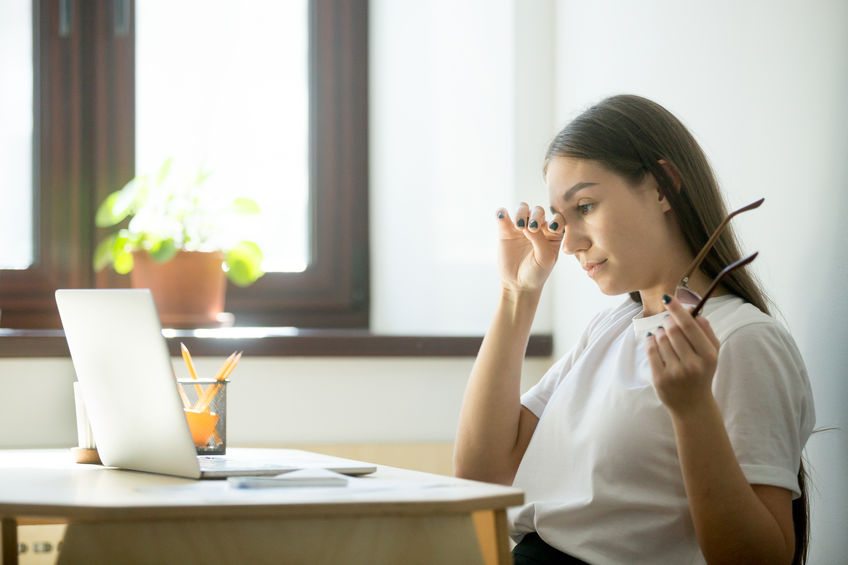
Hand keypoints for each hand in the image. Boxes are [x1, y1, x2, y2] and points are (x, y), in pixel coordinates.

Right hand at [495, 202, 563, 292]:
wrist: (518, 284)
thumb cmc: (537, 272)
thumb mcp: (544, 258)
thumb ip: (539, 239)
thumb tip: (527, 224)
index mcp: (552, 233)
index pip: (557, 218)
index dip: (555, 219)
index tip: (551, 228)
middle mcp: (538, 227)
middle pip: (538, 211)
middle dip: (536, 216)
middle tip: (532, 228)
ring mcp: (521, 227)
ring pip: (522, 209)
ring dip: (521, 212)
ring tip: (519, 225)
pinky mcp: (505, 230)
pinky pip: (503, 215)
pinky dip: (501, 212)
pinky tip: (501, 216)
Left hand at [645, 295, 720, 413]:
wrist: (693, 405)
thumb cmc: (702, 373)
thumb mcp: (712, 354)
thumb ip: (706, 332)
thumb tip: (696, 312)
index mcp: (708, 355)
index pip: (689, 325)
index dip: (677, 309)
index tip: (668, 298)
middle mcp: (692, 364)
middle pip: (672, 329)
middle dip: (667, 321)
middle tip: (667, 322)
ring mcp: (675, 372)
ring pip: (660, 339)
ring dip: (659, 332)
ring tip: (664, 336)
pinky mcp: (660, 378)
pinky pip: (650, 351)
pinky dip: (650, 341)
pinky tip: (653, 340)